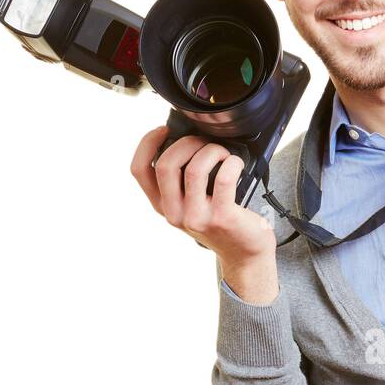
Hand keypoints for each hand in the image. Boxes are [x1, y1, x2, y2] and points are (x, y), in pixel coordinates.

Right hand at [129, 125, 276, 272]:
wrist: (245, 255)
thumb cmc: (220, 222)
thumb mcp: (191, 204)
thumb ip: (181, 181)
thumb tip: (184, 139)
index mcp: (163, 206)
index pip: (139, 170)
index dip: (147, 144)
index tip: (164, 130)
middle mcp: (175, 214)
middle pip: (165, 165)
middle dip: (186, 142)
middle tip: (203, 141)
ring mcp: (197, 217)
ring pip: (195, 169)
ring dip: (211, 150)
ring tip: (223, 153)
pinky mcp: (222, 217)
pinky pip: (224, 178)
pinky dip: (232, 163)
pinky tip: (236, 163)